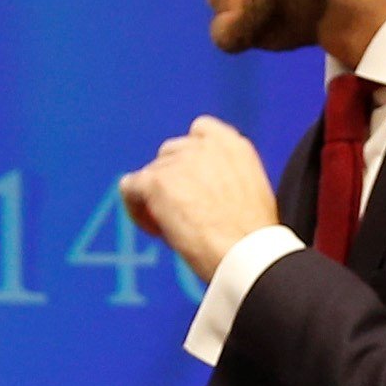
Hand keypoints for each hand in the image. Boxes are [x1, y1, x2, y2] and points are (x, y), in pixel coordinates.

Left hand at [119, 117, 282, 283]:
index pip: (200, 131)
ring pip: (151, 172)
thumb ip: (226, 178)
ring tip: (170, 228)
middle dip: (173, 179)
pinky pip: (130, 187)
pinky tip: (155, 230)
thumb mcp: (252, 193)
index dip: (191, 158)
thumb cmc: (254, 239)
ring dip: (156, 196)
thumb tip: (205, 190)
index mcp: (233, 145)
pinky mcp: (157, 182)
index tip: (194, 183)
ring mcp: (179, 161)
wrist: (247, 254)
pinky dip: (135, 208)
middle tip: (182, 212)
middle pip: (170, 153)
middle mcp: (204, 145)